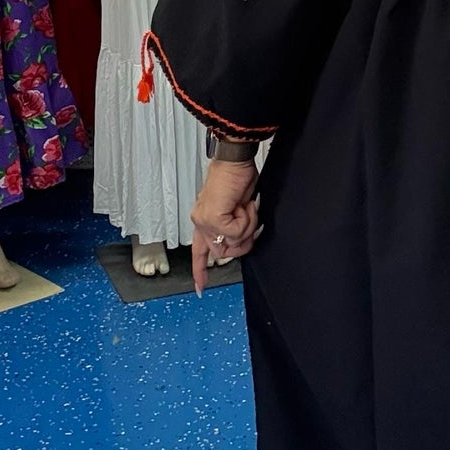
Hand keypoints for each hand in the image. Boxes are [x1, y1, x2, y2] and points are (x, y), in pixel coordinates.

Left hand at [190, 158, 259, 293]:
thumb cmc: (237, 179)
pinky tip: (243, 205)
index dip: (200, 271)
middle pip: (225, 253)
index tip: (200, 288)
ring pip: (232, 245)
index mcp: (204, 221)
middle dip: (243, 240)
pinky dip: (247, 219)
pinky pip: (237, 233)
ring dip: (247, 228)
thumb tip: (238, 244)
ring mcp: (205, 221)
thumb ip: (234, 229)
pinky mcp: (213, 218)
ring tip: (245, 208)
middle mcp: (201, 223)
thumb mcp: (238, 210)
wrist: (235, 161)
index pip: (199, 251)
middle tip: (250, 220)